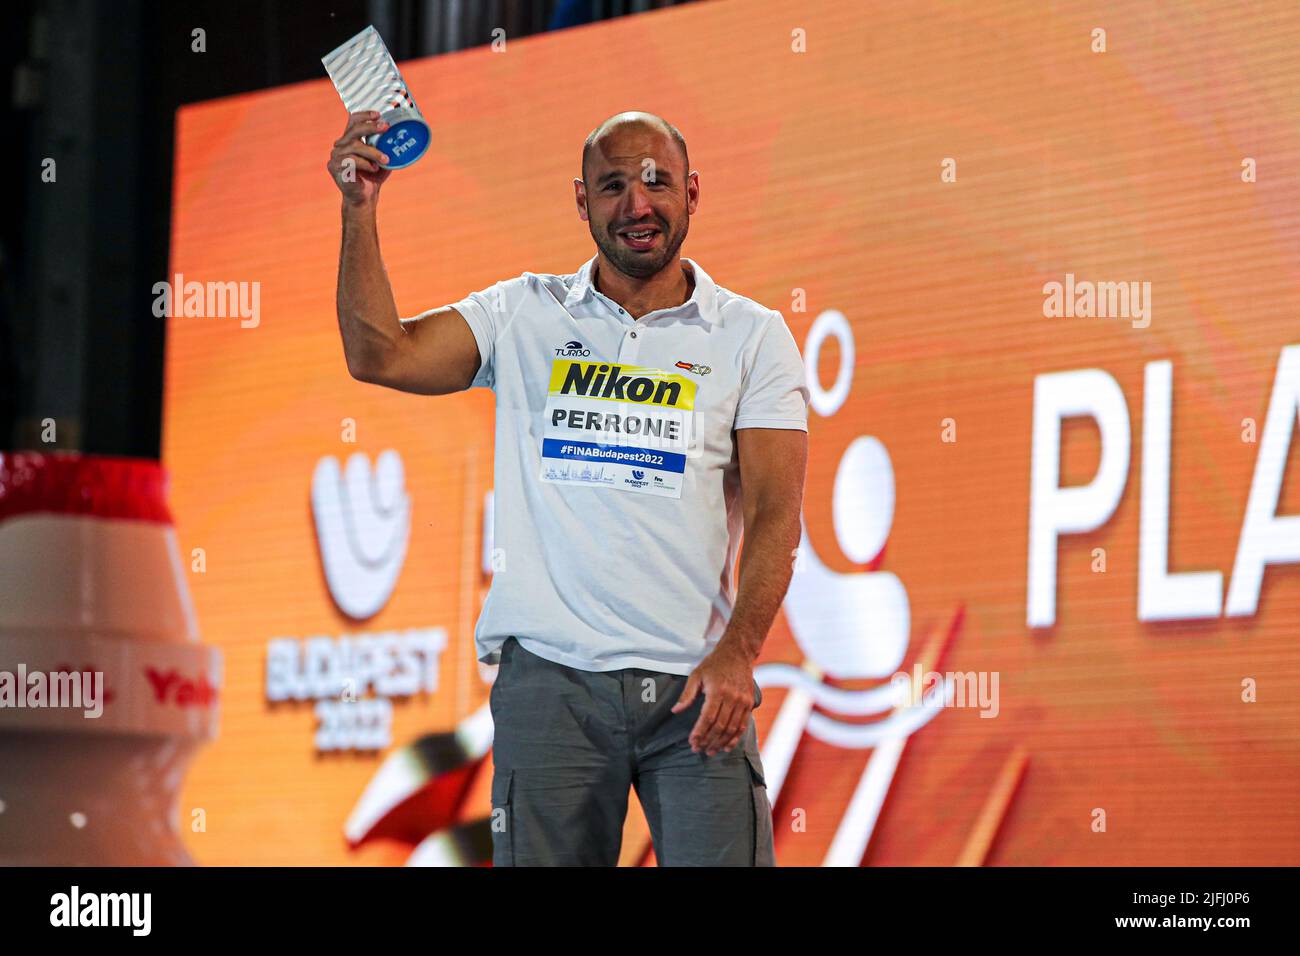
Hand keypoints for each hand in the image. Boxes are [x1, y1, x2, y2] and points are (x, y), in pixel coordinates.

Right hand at [327, 111, 391, 206]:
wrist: (364, 198)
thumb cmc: (372, 177)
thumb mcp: (381, 159)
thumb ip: (384, 147)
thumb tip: (400, 136)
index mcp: (350, 140)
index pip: (353, 121)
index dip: (365, 115)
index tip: (379, 114)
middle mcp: (341, 145)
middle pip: (354, 130)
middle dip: (371, 126)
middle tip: (386, 127)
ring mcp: (336, 155)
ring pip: (355, 146)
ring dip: (373, 152)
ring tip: (385, 160)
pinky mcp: (334, 166)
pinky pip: (351, 160)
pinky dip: (365, 163)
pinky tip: (373, 169)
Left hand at [670, 642, 753, 756]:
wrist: (738, 653)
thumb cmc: (714, 664)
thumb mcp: (696, 675)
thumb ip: (687, 694)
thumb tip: (676, 711)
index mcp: (717, 691)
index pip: (707, 718)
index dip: (699, 732)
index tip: (692, 742)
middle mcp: (732, 697)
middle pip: (719, 726)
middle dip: (708, 741)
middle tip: (699, 750)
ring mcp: (743, 701)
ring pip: (732, 728)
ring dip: (720, 743)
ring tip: (710, 751)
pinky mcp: (749, 703)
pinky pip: (743, 725)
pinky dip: (735, 738)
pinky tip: (727, 746)